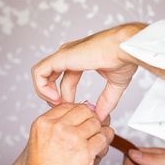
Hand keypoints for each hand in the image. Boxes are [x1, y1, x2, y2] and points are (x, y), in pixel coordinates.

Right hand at [21, 103, 113, 164]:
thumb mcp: (42, 139)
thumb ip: (60, 124)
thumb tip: (87, 108)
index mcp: (44, 122)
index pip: (70, 106)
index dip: (80, 115)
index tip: (82, 124)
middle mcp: (57, 127)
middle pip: (86, 111)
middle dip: (92, 122)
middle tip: (92, 134)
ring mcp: (72, 138)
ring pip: (97, 124)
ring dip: (100, 134)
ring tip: (94, 146)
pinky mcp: (85, 151)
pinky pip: (103, 139)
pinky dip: (103, 146)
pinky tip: (96, 153)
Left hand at [31, 23, 145, 120]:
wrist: (125, 48)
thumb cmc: (124, 58)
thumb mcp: (115, 84)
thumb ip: (107, 100)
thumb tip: (102, 116)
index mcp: (80, 59)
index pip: (66, 79)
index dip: (66, 97)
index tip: (73, 109)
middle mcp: (69, 55)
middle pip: (51, 77)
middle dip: (53, 96)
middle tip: (61, 109)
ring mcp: (63, 55)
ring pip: (41, 74)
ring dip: (44, 92)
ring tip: (56, 104)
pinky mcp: (60, 58)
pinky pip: (39, 72)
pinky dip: (41, 87)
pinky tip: (55, 98)